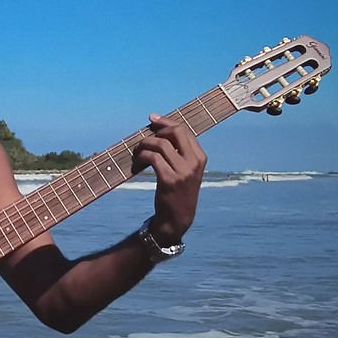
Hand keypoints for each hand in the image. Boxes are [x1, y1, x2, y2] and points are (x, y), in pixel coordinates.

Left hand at [132, 114, 206, 244]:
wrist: (177, 218)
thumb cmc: (178, 191)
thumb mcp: (186, 170)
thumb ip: (179, 152)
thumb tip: (160, 130)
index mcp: (200, 157)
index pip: (184, 130)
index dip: (166, 122)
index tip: (152, 119)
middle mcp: (194, 162)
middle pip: (175, 132)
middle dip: (156, 131)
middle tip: (144, 139)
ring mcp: (183, 171)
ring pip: (160, 144)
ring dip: (144, 144)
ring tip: (137, 152)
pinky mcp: (169, 179)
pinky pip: (152, 158)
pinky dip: (141, 156)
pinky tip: (137, 162)